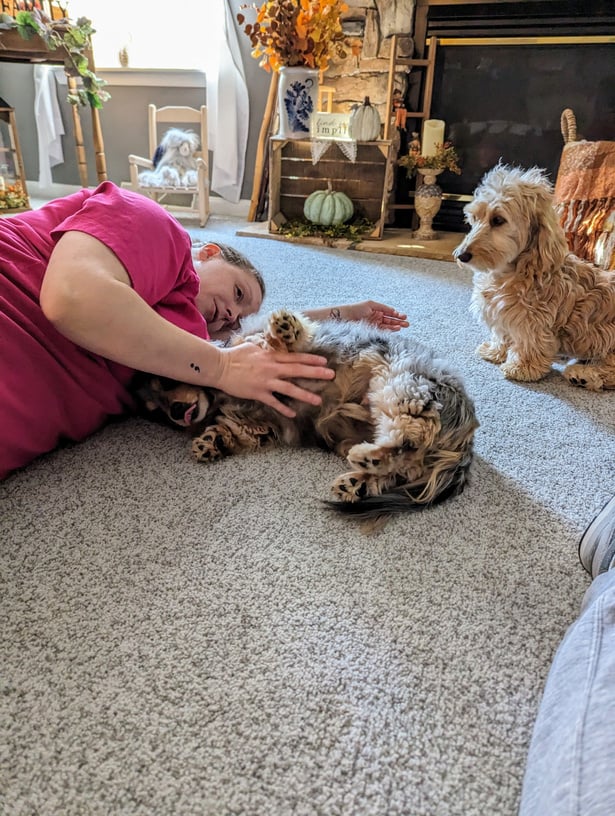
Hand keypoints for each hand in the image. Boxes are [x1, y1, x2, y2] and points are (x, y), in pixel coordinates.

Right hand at [216, 341, 334, 417]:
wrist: (219, 367)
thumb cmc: (235, 356)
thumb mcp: (253, 347)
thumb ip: (267, 349)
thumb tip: (276, 349)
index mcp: (271, 356)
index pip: (295, 358)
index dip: (311, 359)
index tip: (324, 361)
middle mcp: (271, 368)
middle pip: (297, 371)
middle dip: (316, 373)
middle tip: (331, 375)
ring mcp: (265, 382)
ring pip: (289, 389)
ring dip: (305, 395)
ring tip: (318, 400)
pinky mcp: (258, 393)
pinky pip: (273, 402)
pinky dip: (283, 408)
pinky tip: (293, 414)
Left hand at [341, 301, 408, 330]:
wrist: (345, 318)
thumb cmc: (356, 309)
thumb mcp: (370, 304)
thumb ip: (383, 307)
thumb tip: (393, 311)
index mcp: (376, 310)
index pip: (389, 313)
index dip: (397, 315)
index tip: (404, 317)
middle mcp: (376, 318)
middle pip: (390, 320)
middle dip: (399, 322)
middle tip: (407, 324)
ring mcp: (374, 325)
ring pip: (387, 326)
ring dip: (395, 326)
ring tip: (402, 327)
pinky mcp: (371, 331)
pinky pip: (382, 331)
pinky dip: (389, 330)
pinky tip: (395, 329)